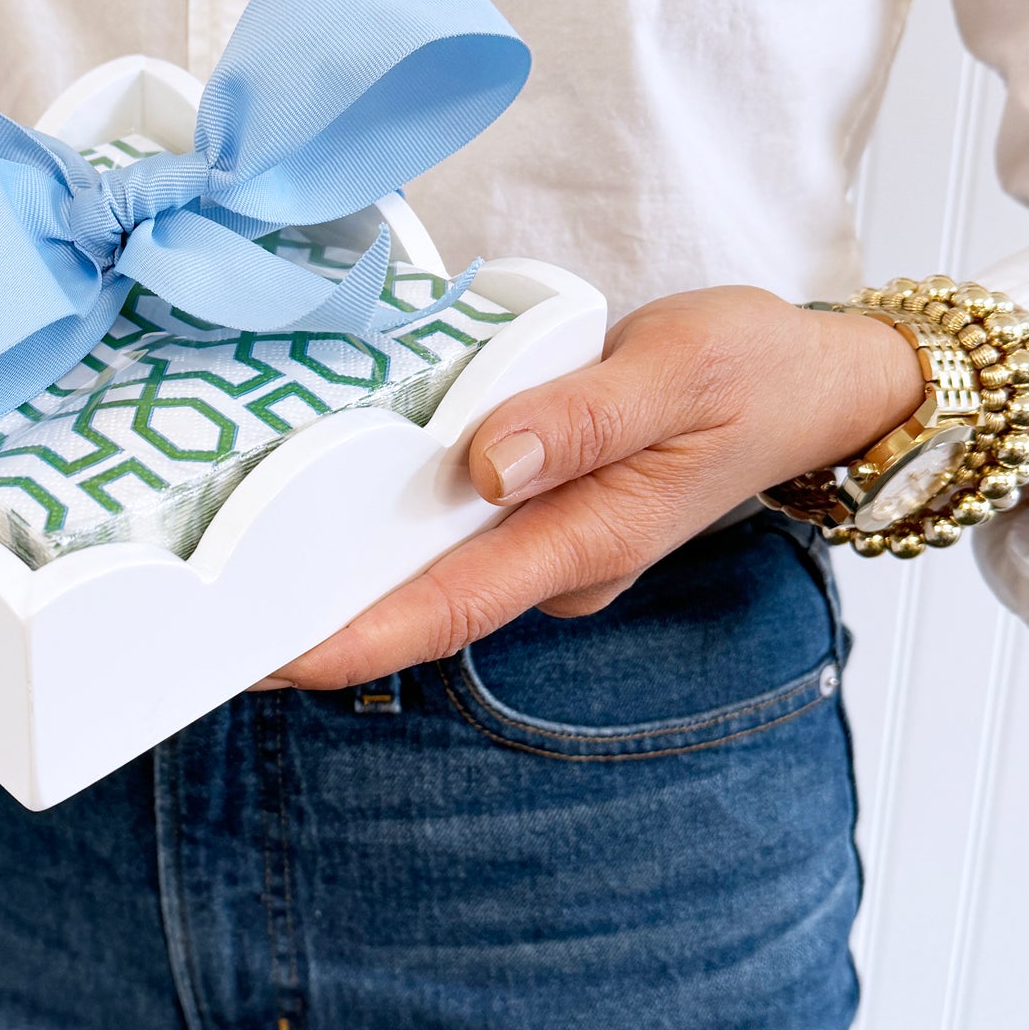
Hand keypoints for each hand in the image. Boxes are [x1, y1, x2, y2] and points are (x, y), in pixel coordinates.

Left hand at [258, 285, 931, 691]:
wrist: (814, 386)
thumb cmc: (752, 373)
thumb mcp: (678, 371)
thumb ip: (582, 418)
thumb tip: (487, 463)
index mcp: (588, 535)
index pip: (449, 606)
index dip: (355, 640)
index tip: (269, 659)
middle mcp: (559, 556)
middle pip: (423, 600)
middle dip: (323, 618)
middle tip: (214, 613)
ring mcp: (553, 539)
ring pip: (436, 566)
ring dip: (349, 571)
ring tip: (244, 559)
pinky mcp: (549, 510)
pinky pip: (461, 528)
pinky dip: (396, 524)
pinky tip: (337, 498)